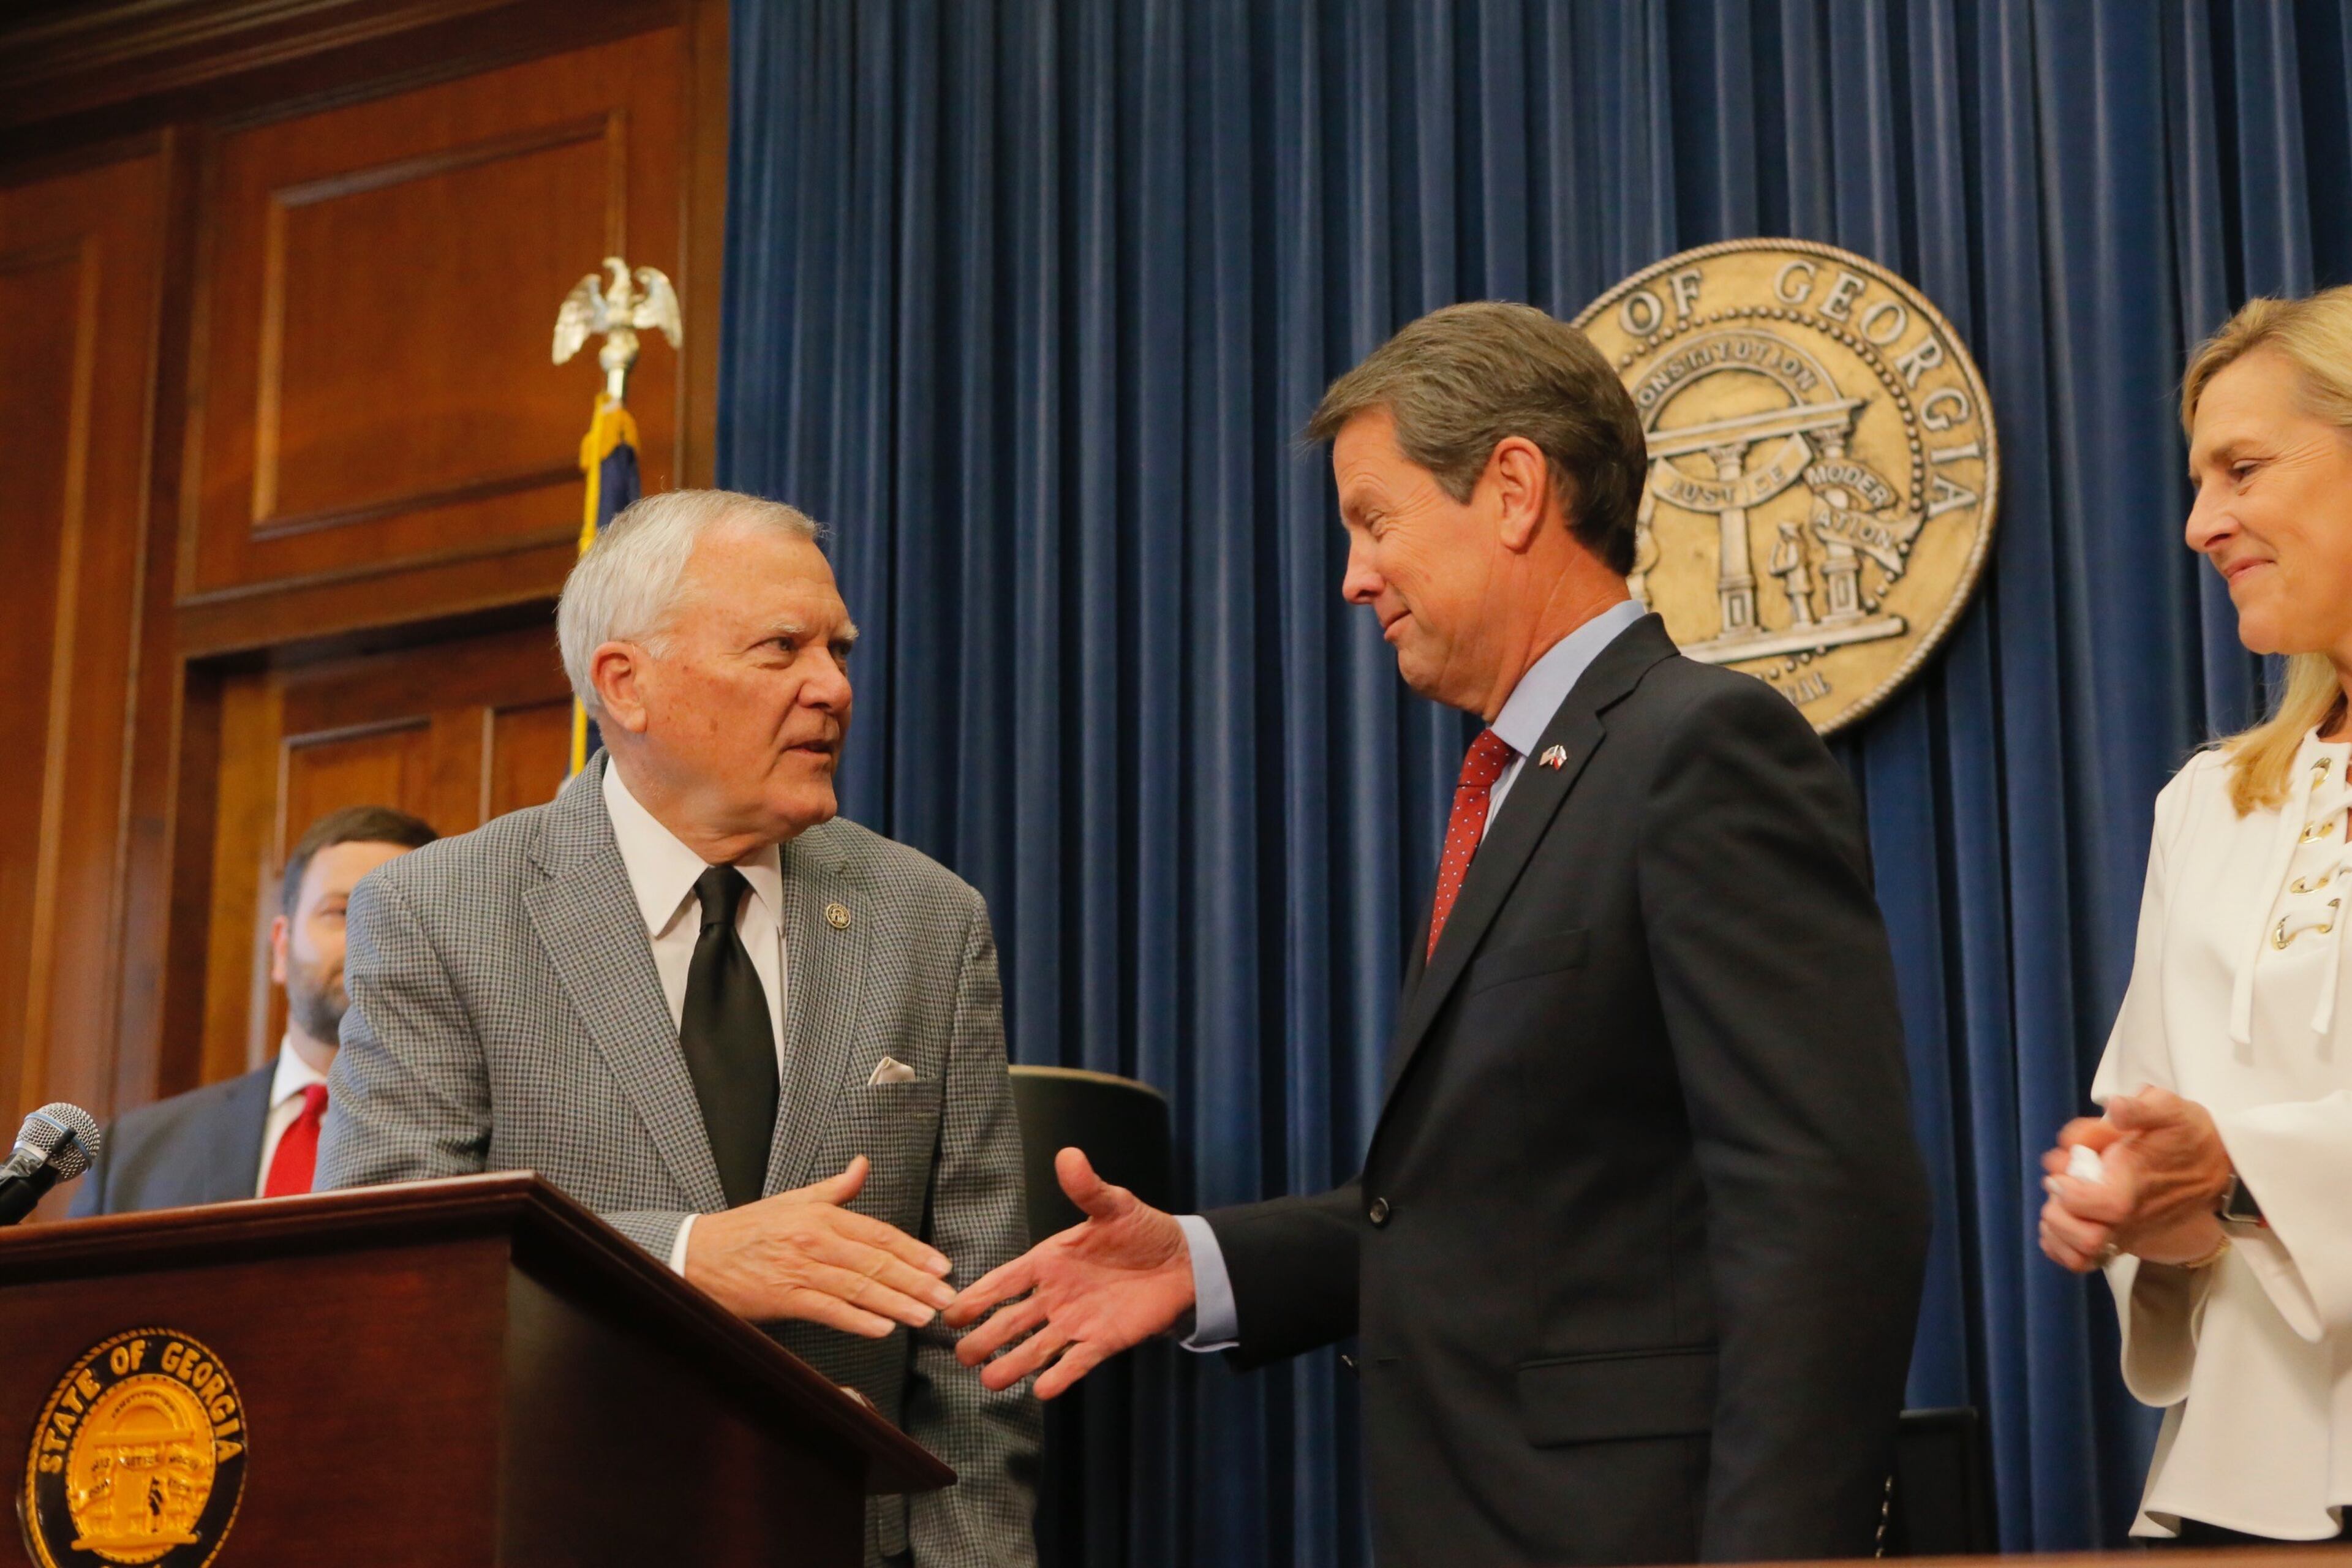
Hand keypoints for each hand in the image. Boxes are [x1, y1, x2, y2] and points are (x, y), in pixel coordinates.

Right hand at [684, 1155, 955, 1336]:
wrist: (697, 1254)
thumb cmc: (747, 1230)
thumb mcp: (792, 1200)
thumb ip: (834, 1189)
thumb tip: (862, 1165)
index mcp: (820, 1215)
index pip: (879, 1233)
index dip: (914, 1250)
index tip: (941, 1266)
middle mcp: (814, 1239)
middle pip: (876, 1261)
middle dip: (916, 1282)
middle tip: (946, 1298)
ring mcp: (800, 1269)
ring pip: (858, 1287)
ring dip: (896, 1303)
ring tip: (924, 1316)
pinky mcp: (784, 1297)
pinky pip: (829, 1310)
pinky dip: (857, 1320)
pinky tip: (881, 1328)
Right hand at [943, 1148, 1194, 1398]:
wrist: (1182, 1261)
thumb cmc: (1141, 1230)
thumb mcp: (1114, 1205)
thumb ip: (1087, 1188)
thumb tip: (1068, 1155)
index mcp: (1050, 1262)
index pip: (1004, 1281)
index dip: (977, 1297)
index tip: (950, 1314)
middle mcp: (1056, 1295)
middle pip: (1012, 1321)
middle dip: (985, 1338)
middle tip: (960, 1355)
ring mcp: (1077, 1321)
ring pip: (1037, 1347)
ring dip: (1014, 1364)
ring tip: (989, 1381)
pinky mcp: (1104, 1340)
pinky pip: (1078, 1362)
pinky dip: (1060, 1376)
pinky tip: (1041, 1391)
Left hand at [2038, 1091, 2232, 1271]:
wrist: (2218, 1165)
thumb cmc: (2188, 1136)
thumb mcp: (2169, 1109)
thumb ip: (2141, 1109)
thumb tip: (2116, 1108)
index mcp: (2135, 1186)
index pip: (2099, 1205)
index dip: (2070, 1191)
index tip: (2062, 1171)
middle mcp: (2130, 1217)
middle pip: (2085, 1240)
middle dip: (2058, 1212)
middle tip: (2058, 1186)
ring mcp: (2127, 1232)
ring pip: (2082, 1255)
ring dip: (2056, 1229)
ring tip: (2056, 1201)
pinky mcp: (2123, 1239)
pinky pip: (2085, 1260)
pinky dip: (2061, 1246)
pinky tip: (2057, 1217)